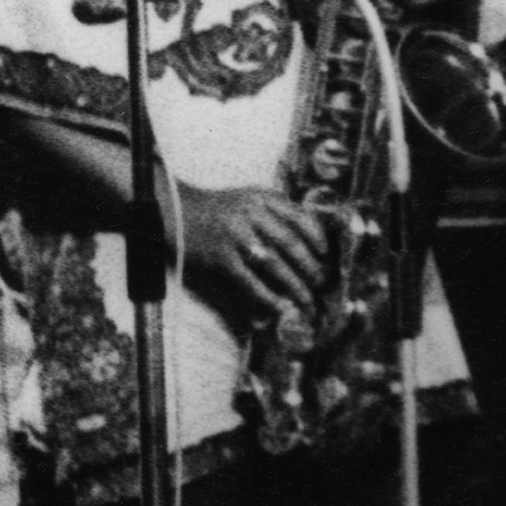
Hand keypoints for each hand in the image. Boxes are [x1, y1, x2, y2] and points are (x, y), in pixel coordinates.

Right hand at [180, 184, 341, 331]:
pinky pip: (250, 281)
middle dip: (310, 267)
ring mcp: (235, 236)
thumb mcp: (251, 198)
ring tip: (307, 300)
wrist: (179, 212)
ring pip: (273, 264)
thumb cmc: (222, 209)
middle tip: (320, 283)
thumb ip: (278, 211)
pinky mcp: (221, 258)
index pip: (301, 217)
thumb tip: (314, 239)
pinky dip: (268, 296)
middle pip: (290, 244)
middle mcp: (250, 214)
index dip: (318, 239)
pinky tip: (280, 307)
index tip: (326, 255)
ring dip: (294, 285)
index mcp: (262, 198)